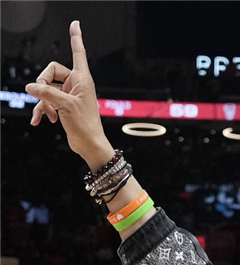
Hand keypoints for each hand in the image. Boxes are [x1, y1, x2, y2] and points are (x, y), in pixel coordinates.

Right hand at [24, 21, 113, 169]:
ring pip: (46, 88)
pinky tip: (38, 121)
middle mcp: (76, 84)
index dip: (76, 38)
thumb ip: (47, 93)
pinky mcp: (64, 105)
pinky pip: (46, 101)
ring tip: (48, 115)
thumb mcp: (66, 106)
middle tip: (45, 99)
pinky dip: (41, 110)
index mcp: (82, 79)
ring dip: (43, 102)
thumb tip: (30, 86)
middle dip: (43, 85)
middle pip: (50, 72)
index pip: (78, 53)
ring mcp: (69, 94)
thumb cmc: (85, 125)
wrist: (89, 145)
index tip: (75, 23)